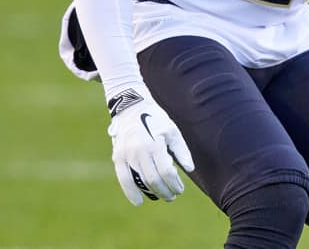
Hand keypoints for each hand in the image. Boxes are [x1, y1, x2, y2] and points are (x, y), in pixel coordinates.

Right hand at [106, 87, 194, 204]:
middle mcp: (139, 150)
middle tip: (172, 196)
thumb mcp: (172, 130)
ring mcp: (126, 154)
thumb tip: (190, 169)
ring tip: (160, 196)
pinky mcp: (117, 157)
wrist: (131, 108)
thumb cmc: (156, 119)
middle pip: (153, 178)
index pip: (166, 171)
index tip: (180, 189)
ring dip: (151, 192)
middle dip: (165, 191)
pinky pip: (123, 178)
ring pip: (140, 180)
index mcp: (155, 143)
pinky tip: (138, 201)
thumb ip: (181, 150)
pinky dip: (130, 192)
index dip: (174, 183)